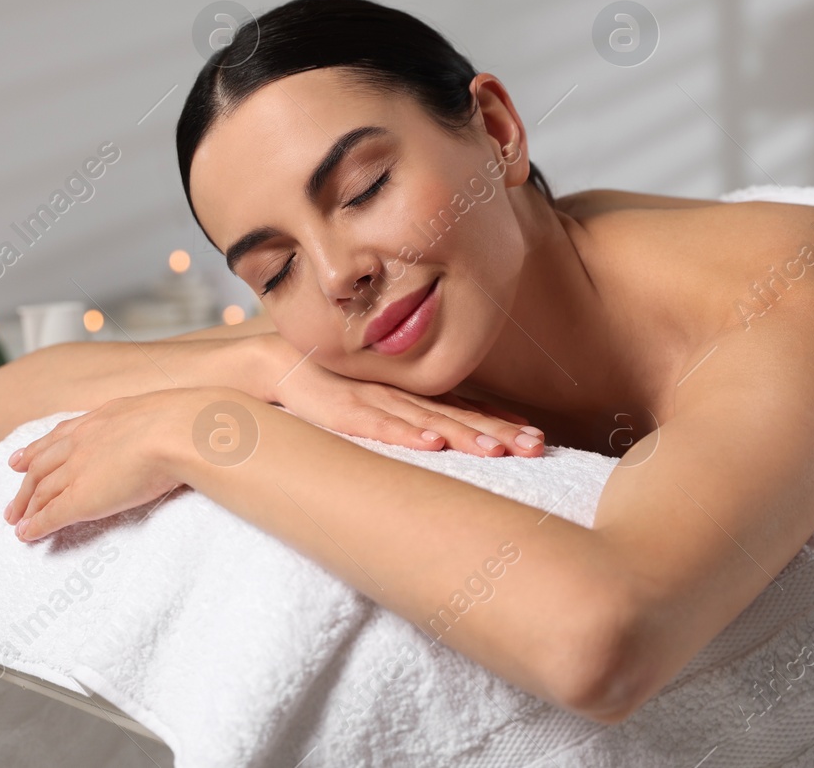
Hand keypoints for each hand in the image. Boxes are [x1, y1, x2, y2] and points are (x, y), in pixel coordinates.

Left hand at [3, 391, 189, 540]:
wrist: (175, 431)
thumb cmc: (181, 422)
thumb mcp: (160, 412)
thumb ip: (153, 421)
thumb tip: (172, 425)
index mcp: (100, 420)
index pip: (60, 437)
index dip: (37, 450)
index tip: (20, 460)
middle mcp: (82, 442)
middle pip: (42, 466)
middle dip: (24, 484)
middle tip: (12, 502)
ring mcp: (78, 469)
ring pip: (41, 491)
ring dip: (25, 507)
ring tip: (15, 522)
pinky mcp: (81, 498)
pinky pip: (51, 514)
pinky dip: (35, 526)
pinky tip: (25, 535)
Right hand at [271, 359, 544, 457]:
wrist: (275, 362)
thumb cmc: (327, 387)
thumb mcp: (374, 403)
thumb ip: (407, 418)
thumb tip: (443, 443)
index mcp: (411, 395)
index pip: (466, 409)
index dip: (501, 423)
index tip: (537, 437)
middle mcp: (401, 395)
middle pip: (459, 416)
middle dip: (499, 432)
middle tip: (537, 447)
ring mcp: (374, 400)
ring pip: (428, 421)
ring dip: (464, 436)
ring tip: (498, 452)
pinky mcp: (343, 409)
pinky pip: (378, 425)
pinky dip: (405, 434)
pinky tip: (430, 445)